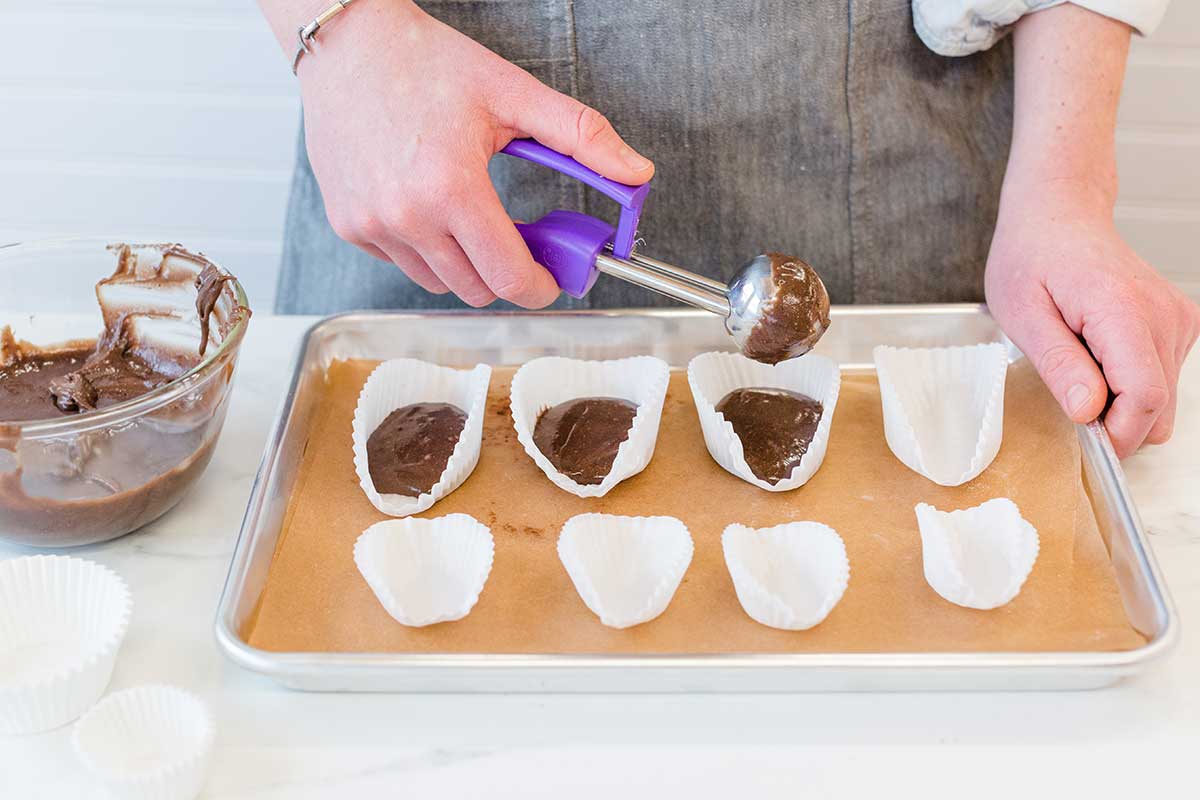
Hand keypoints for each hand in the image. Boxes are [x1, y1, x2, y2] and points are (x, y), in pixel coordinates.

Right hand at [295, 1, 652, 306]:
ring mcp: (371, 224)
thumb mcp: (513, 93)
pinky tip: (429, 205)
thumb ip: (582, 137)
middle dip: (506, 273)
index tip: (553, 277)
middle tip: (520, 238)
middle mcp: (405, 215)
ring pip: (438, 283)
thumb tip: (637, 172)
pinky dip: (425, 249)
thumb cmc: (425, 63)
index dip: (541, 287)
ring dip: (465, 264)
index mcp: (451, 187)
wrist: (349, 45)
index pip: (508, 276)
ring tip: (473, 214)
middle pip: (476, 290)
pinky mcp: (349, 225)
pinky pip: (402, 263)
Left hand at [986, 182, 1199, 456]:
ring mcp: (1179, 319)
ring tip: (1079, 361)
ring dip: (1120, 400)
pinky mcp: (1179, 324)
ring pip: (1162, 398)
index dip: (1116, 433)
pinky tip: (1097, 352)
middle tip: (1069, 395)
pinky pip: (1161, 378)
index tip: (1082, 438)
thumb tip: (1088, 412)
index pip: (1144, 397)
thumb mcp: (1022, 314)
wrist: (1059, 214)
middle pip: (1158, 406)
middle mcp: (1164, 314)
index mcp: (1123, 310)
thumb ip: (1058, 365)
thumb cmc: (1032, 257)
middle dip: (1116, 421)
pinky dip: (1128, 382)